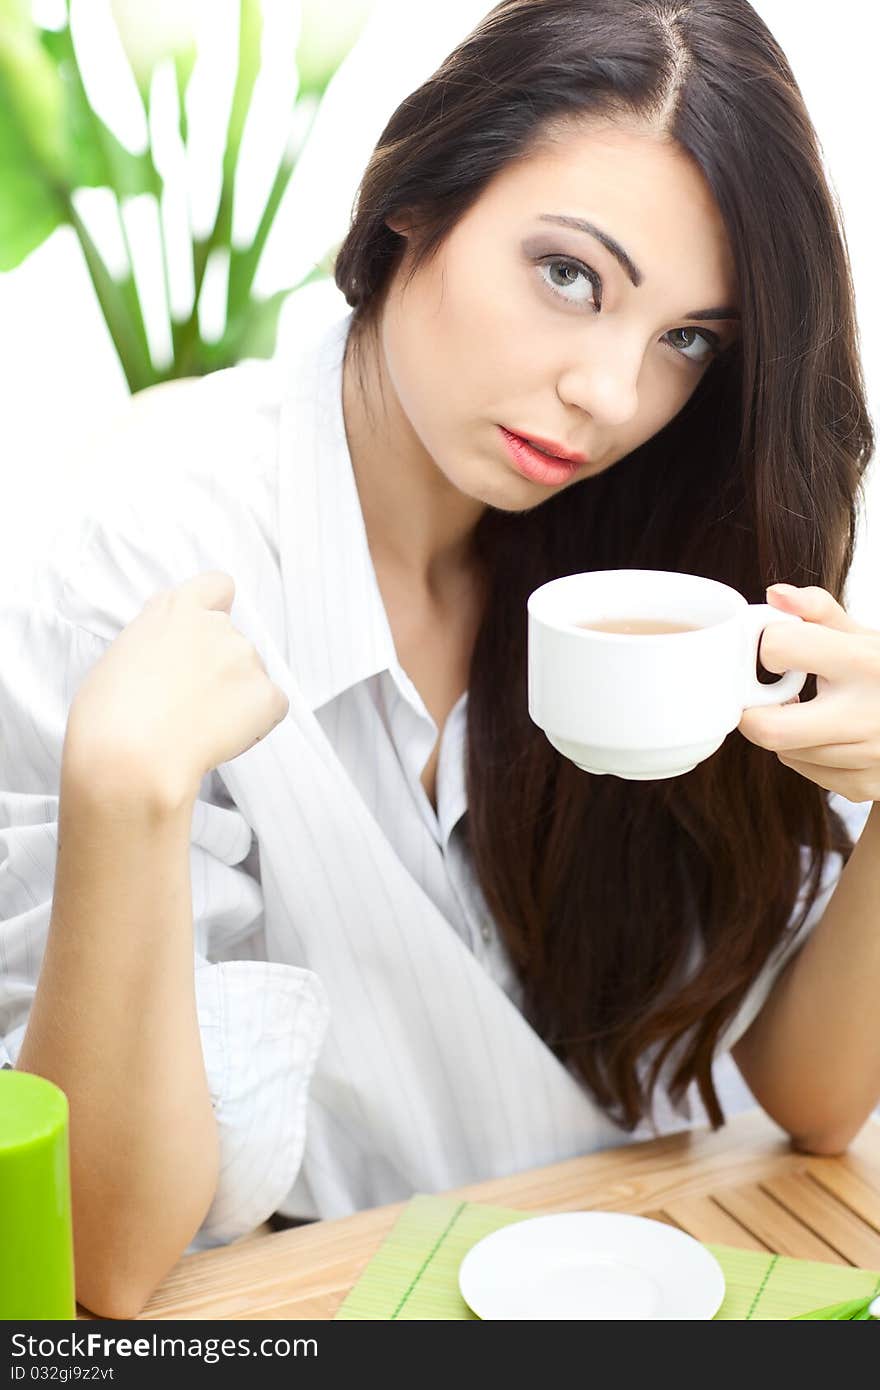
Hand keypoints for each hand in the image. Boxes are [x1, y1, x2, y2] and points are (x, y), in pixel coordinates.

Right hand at [64, 571, 289, 807]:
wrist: (131, 756)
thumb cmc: (109, 715)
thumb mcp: (121, 653)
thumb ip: (156, 637)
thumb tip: (171, 645)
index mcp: (176, 609)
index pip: (218, 587)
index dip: (216, 611)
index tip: (206, 638)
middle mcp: (217, 625)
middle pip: (232, 641)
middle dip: (220, 668)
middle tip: (190, 703)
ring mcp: (245, 657)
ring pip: (251, 676)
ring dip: (236, 697)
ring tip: (198, 726)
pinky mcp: (266, 693)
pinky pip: (272, 707)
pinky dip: (257, 723)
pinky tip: (221, 738)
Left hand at [738, 584, 879, 802]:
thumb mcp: (867, 636)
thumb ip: (818, 612)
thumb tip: (774, 595)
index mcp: (864, 663)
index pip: (780, 648)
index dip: (768, 646)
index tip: (777, 650)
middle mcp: (868, 713)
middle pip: (767, 729)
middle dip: (753, 710)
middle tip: (763, 695)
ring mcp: (868, 756)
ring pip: (783, 751)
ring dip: (783, 730)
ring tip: (811, 709)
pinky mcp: (864, 785)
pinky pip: (805, 771)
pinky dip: (804, 752)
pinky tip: (829, 733)